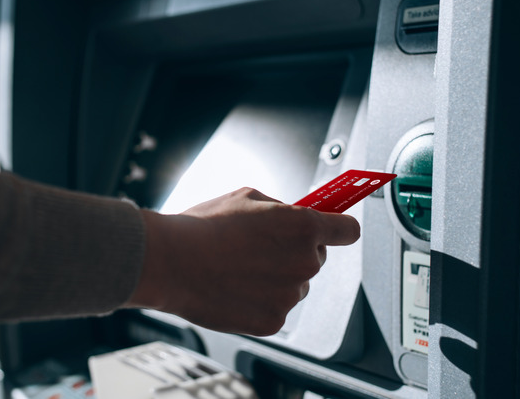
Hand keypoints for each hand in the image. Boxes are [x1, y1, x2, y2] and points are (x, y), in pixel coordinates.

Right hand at [126, 187, 360, 335]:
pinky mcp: (273, 321)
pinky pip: (276, 308)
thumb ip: (281, 208)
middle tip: (263, 248)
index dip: (340, 229)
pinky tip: (235, 288)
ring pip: (296, 286)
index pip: (348, 231)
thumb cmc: (203, 227)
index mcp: (303, 227)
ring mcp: (290, 295)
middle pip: (317, 259)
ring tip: (241, 269)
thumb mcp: (247, 197)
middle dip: (296, 252)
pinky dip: (261, 302)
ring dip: (278, 279)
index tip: (336, 230)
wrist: (170, 263)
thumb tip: (294, 214)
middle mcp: (304, 263)